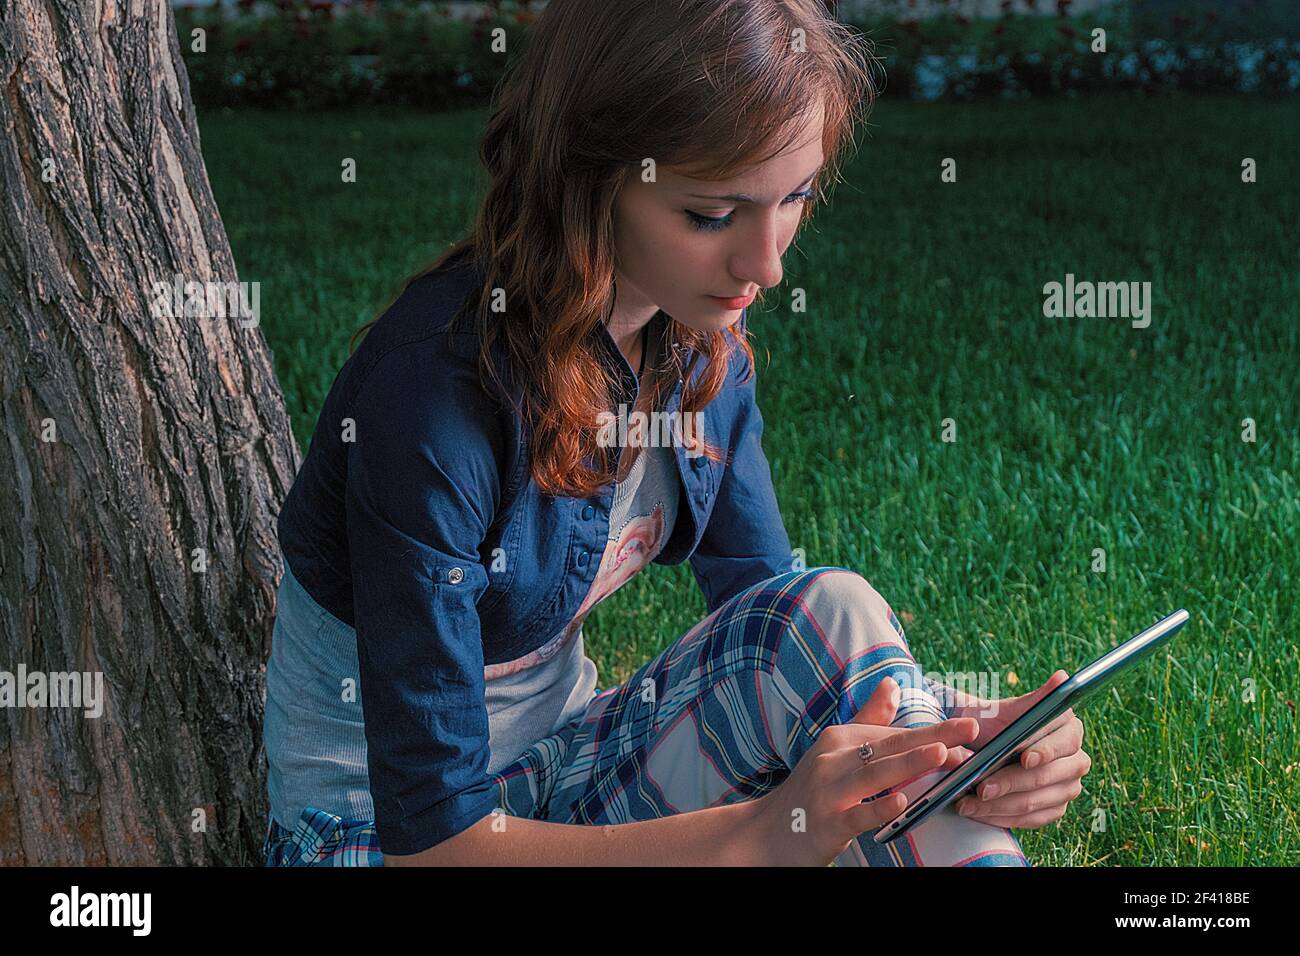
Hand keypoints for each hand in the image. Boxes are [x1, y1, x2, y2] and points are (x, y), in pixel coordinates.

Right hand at [743, 676, 980, 865]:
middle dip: (933, 738)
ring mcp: (829, 791)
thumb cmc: (809, 791)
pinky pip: (857, 816)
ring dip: (909, 763)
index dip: (933, 732)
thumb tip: (892, 682)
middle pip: (890, 747)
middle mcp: (834, 759)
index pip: (894, 733)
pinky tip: (901, 804)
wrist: (766, 832)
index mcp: (840, 739)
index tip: (969, 730)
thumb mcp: (834, 749)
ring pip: (875, 775)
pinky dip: (878, 808)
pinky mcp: (826, 824)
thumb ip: (867, 718)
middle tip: (970, 731)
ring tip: (941, 754)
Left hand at [947, 670, 1091, 828]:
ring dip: (1000, 805)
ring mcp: (1068, 786)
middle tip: (981, 788)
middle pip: (1048, 777)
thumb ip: (1034, 699)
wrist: (978, 745)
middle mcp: (1076, 759)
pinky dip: (1002, 817)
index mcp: (1069, 728)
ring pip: (1037, 801)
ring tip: (969, 803)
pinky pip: (1032, 819)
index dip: (1044, 751)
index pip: (1064, 743)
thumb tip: (1062, 677)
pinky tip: (979, 813)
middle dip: (1011, 783)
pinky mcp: (1054, 808)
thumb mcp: (1006, 709)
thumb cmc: (993, 723)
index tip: (1024, 758)